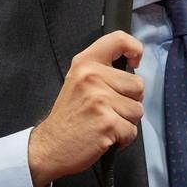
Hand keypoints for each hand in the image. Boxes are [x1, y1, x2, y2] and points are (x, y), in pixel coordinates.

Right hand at [28, 31, 144, 186]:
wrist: (49, 147)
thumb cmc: (68, 117)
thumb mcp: (78, 81)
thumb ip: (101, 70)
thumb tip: (132, 67)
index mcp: (85, 63)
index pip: (119, 40)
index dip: (134, 48)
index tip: (134, 62)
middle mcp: (92, 77)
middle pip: (137, 84)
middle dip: (129, 100)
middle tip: (108, 109)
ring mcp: (100, 100)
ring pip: (138, 109)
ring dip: (126, 121)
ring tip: (105, 123)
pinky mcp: (108, 122)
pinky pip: (132, 130)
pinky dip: (123, 138)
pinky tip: (105, 137)